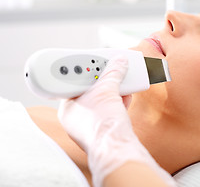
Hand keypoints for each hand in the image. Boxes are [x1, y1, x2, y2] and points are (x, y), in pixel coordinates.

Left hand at [58, 55, 175, 186]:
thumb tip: (119, 62)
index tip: (91, 59)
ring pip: (101, 100)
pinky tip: (126, 92)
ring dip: (113, 87)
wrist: (116, 147)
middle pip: (90, 89)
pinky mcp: (105, 128)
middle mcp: (77, 116)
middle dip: (102, 77)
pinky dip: (118, 99)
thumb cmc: (101, 123)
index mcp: (67, 107)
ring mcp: (91, 124)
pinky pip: (110, 109)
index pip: (72, 82)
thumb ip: (113, 73)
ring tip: (121, 74)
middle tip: (108, 64)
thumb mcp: (107, 90)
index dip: (83, 69)